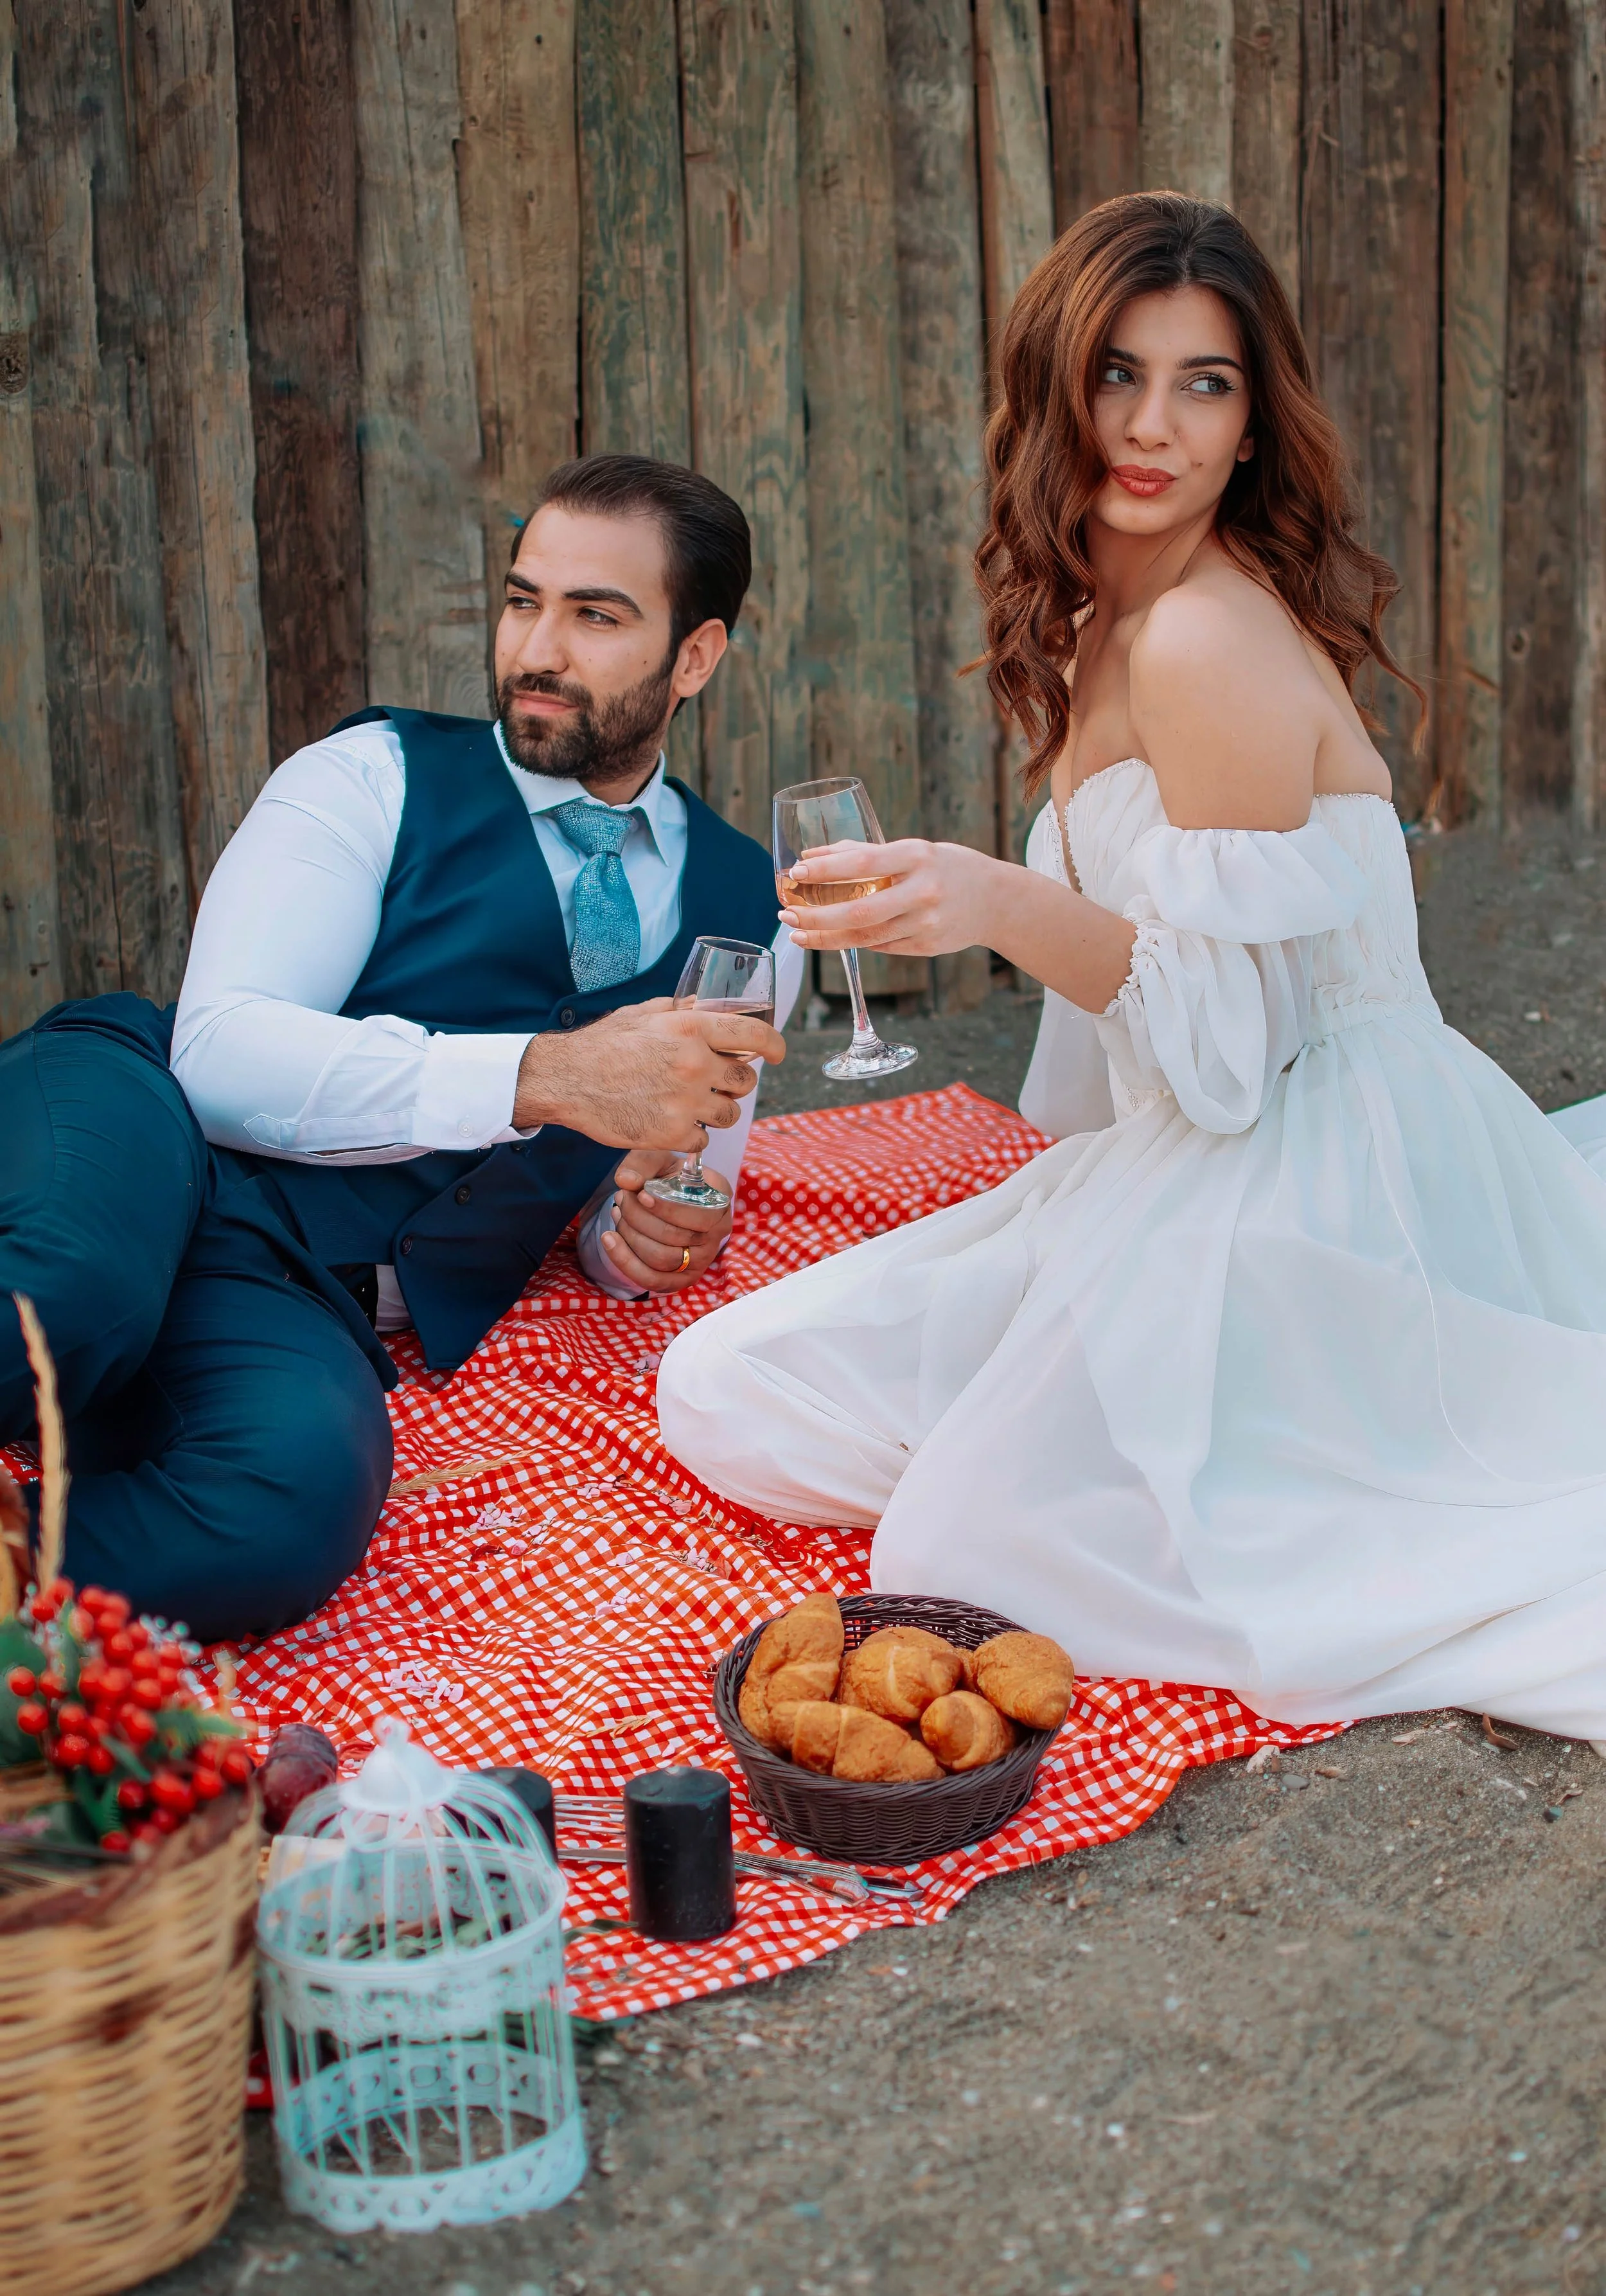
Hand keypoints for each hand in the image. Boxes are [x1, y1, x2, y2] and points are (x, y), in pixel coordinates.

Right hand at [513, 998, 784, 1149]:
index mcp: (691, 1028)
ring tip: (691, 1104)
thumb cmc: (602, 1044)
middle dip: (735, 1083)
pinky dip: (691, 1135)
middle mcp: (695, 1064)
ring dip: (716, 1111)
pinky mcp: (672, 1133)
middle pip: (746, 1081)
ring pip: (729, 1114)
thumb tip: (708, 1005)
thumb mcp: (644, 1013)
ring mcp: (686, 1101)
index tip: (777, 1053)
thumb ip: (682, 1010)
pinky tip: (670, 1122)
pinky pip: (703, 1139)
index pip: (754, 1037)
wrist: (567, 1080)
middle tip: (716, 1082)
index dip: (774, 1045)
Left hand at [600, 1149, 731, 1292]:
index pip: (699, 1215)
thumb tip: (625, 1180)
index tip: (640, 1194)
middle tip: (622, 1198)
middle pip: (674, 1237)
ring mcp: (702, 1259)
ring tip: (617, 1213)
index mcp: (720, 1199)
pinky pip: (653, 1280)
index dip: (667, 1208)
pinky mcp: (683, 1278)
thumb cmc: (668, 1176)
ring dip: (630, 1236)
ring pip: (661, 1258)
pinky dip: (625, 1261)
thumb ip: (642, 1164)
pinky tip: (609, 1239)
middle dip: (638, 1218)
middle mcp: (718, 1233)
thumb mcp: (659, 1160)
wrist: (674, 1196)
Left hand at [778, 838, 1005, 957]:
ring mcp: (927, 924)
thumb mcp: (914, 850)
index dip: (827, 869)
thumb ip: (868, 853)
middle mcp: (924, 892)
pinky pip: (880, 946)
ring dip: (826, 936)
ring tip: (797, 932)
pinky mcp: (927, 947)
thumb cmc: (945, 867)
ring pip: (865, 937)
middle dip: (817, 915)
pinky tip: (830, 937)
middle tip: (786, 915)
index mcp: (918, 857)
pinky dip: (853, 942)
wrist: (996, 901)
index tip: (797, 872)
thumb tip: (812, 857)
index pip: (864, 862)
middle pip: (860, 910)